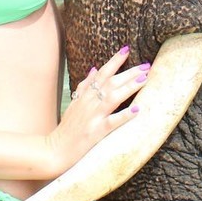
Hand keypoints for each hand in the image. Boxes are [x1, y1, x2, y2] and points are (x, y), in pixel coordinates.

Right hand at [46, 46, 149, 175]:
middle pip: (110, 82)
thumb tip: (94, 69)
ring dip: (129, 87)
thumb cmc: (67, 128)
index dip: (114, 61)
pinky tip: (137, 109)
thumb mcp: (74, 103)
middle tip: (146, 65)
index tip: (127, 50)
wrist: (55, 150)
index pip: (101, 73)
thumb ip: (84, 86)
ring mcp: (92, 117)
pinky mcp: (95, 132)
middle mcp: (89, 103)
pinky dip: (124, 115)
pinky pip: (112, 122)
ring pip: (112, 97)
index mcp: (85, 96)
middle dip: (129, 72)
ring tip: (144, 79)